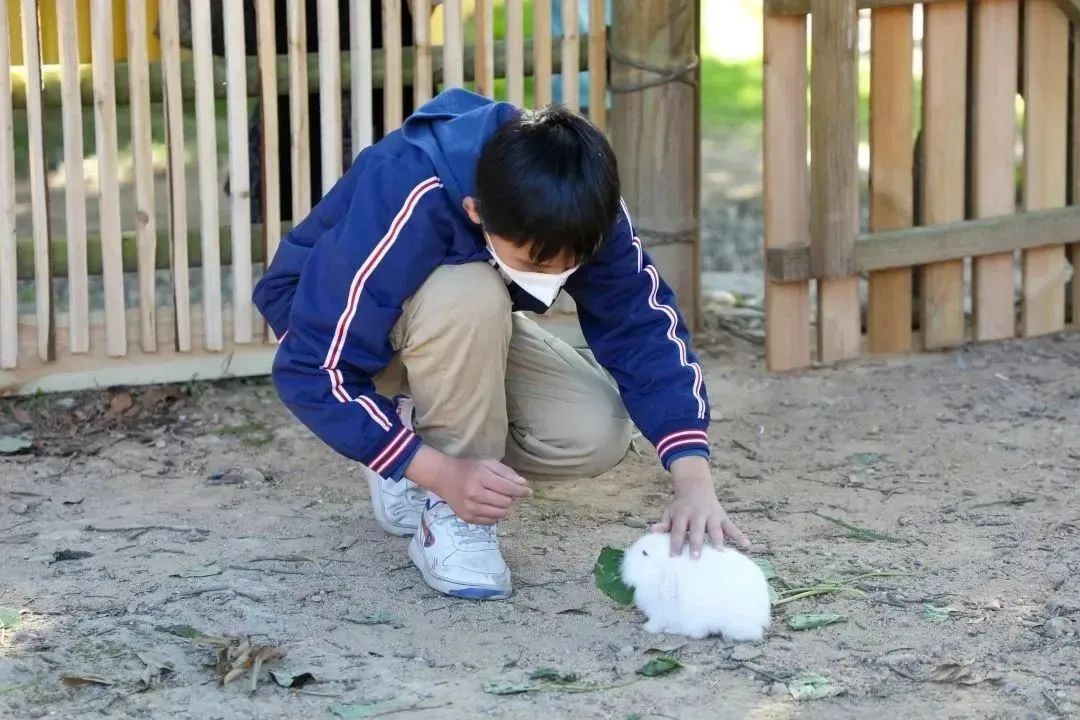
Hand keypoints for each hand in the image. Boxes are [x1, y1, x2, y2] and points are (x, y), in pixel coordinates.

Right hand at [406, 446, 531, 524]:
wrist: (442, 477)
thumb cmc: (468, 468)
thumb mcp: (487, 463)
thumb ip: (506, 472)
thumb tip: (523, 484)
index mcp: (481, 478)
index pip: (509, 488)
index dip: (521, 491)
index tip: (528, 492)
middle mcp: (475, 494)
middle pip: (506, 502)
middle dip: (511, 498)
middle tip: (506, 493)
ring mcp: (470, 508)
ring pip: (500, 514)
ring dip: (504, 507)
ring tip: (498, 499)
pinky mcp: (467, 517)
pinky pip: (490, 522)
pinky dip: (495, 515)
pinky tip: (491, 506)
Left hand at [653, 455, 749, 557]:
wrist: (696, 488)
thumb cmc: (680, 506)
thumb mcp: (669, 512)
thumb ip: (664, 523)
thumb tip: (653, 531)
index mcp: (682, 514)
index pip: (678, 530)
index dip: (676, 543)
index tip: (674, 557)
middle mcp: (697, 514)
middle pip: (697, 530)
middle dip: (696, 543)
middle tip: (696, 558)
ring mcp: (712, 516)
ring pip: (715, 529)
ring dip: (717, 540)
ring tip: (719, 552)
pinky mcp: (723, 517)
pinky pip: (732, 527)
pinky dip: (740, 535)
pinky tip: (746, 545)